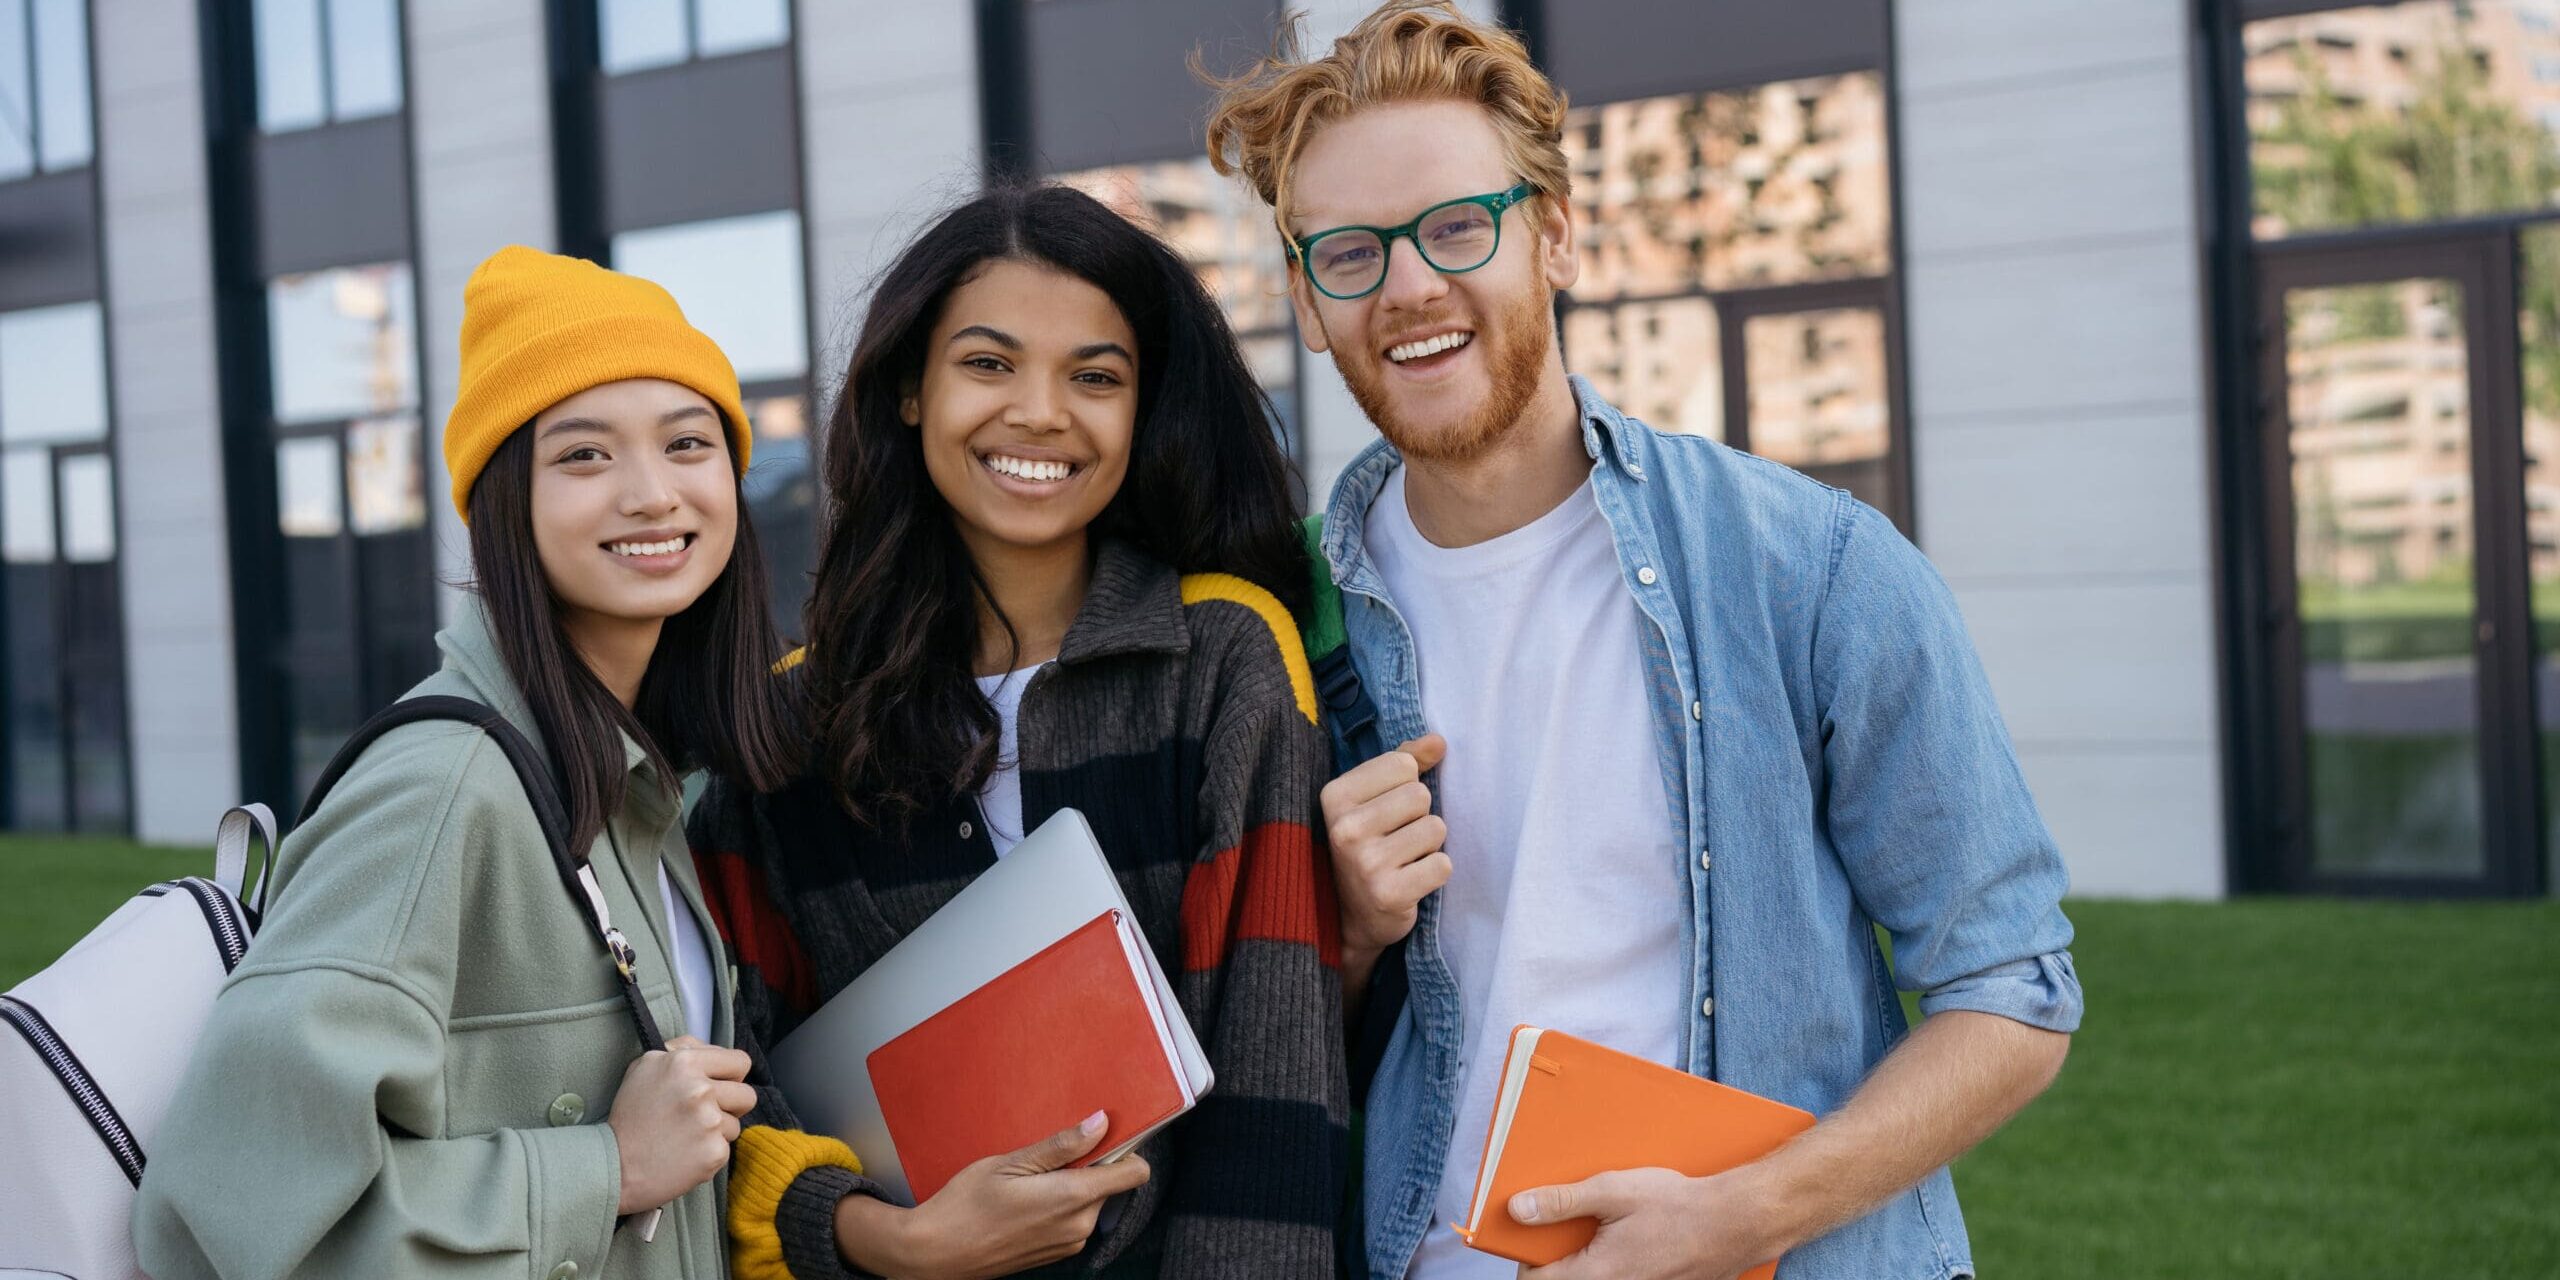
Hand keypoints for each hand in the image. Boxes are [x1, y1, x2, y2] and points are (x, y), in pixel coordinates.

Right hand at [607, 1035, 756, 1214]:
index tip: (719, 1086)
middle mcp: (701, 1089)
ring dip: (717, 1132)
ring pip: (736, 1124)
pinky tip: (684, 1154)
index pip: (740, 1062)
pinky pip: (725, 1149)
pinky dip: (708, 1153)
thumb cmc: (629, 1116)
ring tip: (686, 1137)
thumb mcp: (645, 1067)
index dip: (731, 1076)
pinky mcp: (714, 1152)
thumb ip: (683, 1050)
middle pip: (747, 1095)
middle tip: (704, 1115)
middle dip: (730, 1105)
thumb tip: (713, 1050)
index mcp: (685, 1062)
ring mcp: (710, 1123)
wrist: (613, 1166)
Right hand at [834, 1111, 1151, 1279]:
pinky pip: (1075, 1219)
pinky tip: (1027, 1199)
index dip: (1126, 1149)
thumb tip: (1100, 1123)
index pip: (1134, 1173)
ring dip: (1073, 1185)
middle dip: (1089, 1165)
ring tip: (1030, 1178)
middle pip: (1110, 1184)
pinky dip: (1061, 1205)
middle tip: (1048, 1155)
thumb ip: (1061, 1145)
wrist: (936, 1253)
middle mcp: (1079, 1225)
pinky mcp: (1057, 1253)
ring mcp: (1069, 1243)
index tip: (1105, 1135)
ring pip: (1091, 1201)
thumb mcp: (1010, 1163)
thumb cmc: (965, 1205)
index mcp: (1072, 1198)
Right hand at [1320, 733, 1450, 968]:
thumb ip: (1404, 762)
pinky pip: (1442, 865)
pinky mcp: (1389, 894)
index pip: (1403, 764)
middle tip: (1396, 839)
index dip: (1405, 786)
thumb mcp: (1373, 798)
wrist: (1350, 917)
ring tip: (1403, 859)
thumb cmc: (1367, 844)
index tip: (1385, 811)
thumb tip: (1439, 741)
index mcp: (1334, 795)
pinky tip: (1411, 881)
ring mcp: (1365, 863)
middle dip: (1418, 816)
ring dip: (1429, 845)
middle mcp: (1344, 827)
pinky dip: (1435, 872)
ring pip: (1435, 828)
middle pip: (1420, 795)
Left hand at [1512, 1167, 1792, 1279]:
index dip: (1525, 1259)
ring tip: (1603, 1228)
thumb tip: (1518, 1209)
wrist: (1738, 1222)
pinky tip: (1629, 1236)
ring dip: (1588, 1258)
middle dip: (1558, 1256)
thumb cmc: (1680, 1206)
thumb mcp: (1614, 1191)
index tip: (1528, 1236)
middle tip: (1567, 1226)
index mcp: (1598, 1274)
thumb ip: (1563, 1202)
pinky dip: (1614, 1262)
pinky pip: (1621, 1278)